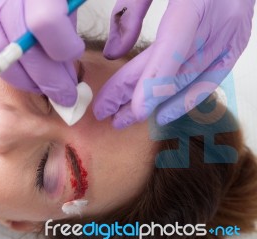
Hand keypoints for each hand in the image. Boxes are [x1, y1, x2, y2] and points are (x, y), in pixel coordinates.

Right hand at [0, 0, 84, 105]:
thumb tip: (66, 65)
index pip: (45, 22)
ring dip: (23, 80)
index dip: (63, 48)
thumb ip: (64, 25)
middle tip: (65, 93)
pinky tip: (17, 70)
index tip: (74, 57)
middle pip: (21, 49)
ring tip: (40, 84)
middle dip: (48, 79)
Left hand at [93, 0, 255, 127]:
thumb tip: (112, 54)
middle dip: (139, 97)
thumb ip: (129, 14)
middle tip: (109, 116)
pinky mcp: (237, 42)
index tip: (131, 110)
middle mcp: (219, 21)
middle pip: (175, 71)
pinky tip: (163, 114)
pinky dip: (188, 98)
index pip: (171, 50)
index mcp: (195, 0)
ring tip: (126, 119)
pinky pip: (212, 78)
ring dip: (157, 104)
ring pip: (191, 80)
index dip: (152, 83)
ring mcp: (232, 34)